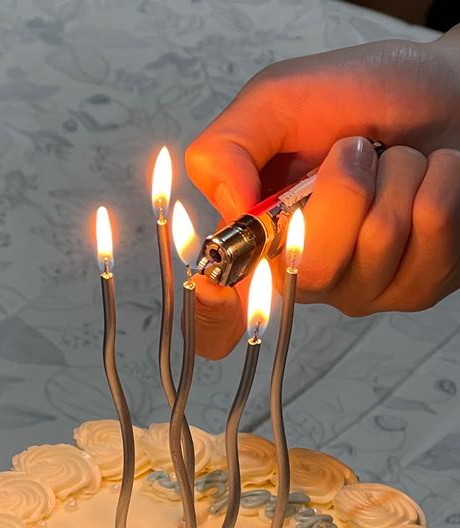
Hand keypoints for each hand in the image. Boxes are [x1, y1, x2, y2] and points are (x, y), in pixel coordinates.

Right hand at [186, 26, 459, 359]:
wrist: (443, 89)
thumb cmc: (360, 93)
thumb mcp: (275, 100)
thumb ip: (226, 148)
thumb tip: (228, 206)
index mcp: (257, 241)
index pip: (220, 315)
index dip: (213, 316)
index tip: (223, 285)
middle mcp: (301, 276)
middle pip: (309, 270)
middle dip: (345, 189)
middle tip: (354, 153)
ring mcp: (359, 289)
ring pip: (376, 244)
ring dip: (397, 175)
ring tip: (394, 160)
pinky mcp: (415, 287)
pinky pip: (432, 236)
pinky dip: (438, 181)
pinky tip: (427, 176)